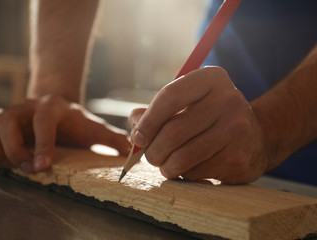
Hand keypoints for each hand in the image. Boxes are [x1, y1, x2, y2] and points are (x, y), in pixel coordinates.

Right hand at [0, 94, 129, 172]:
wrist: (54, 104)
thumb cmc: (75, 121)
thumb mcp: (94, 127)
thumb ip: (112, 139)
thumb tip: (133, 152)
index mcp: (52, 108)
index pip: (42, 122)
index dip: (41, 145)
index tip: (42, 167)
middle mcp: (26, 106)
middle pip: (7, 123)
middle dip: (15, 151)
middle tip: (29, 169)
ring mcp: (7, 111)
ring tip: (11, 165)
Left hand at [128, 67, 269, 183]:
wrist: (257, 137)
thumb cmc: (211, 118)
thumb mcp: (188, 103)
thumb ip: (157, 110)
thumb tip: (135, 124)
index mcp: (211, 78)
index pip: (170, 96)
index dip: (148, 121)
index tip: (138, 137)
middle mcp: (228, 99)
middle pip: (173, 130)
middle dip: (153, 150)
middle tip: (151, 157)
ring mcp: (236, 129)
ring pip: (182, 156)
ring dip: (166, 166)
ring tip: (166, 164)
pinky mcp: (238, 157)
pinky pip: (196, 172)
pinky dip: (184, 174)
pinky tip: (189, 168)